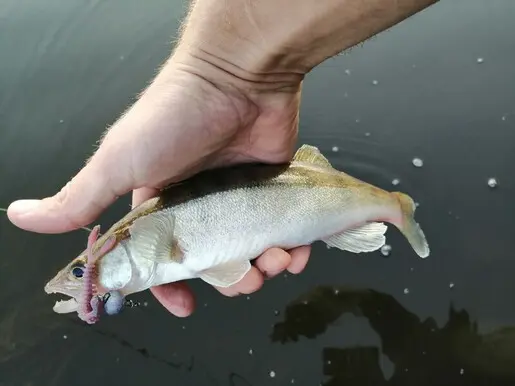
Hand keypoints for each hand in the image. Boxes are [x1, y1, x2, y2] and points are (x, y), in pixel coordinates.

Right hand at [7, 53, 310, 316]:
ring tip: (276, 260)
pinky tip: (295, 249)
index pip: (162, 255)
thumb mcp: (120, 161)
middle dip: (232, 279)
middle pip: (216, 259)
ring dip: (267, 266)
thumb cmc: (176, 116)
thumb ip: (79, 198)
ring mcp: (240, 196)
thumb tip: (20, 215)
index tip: (185, 305)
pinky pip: (284, 228)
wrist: (239, 75)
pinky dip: (292, 246)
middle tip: (246, 278)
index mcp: (162, 203)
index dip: (169, 284)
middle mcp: (202, 203)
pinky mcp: (272, 187)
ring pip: (254, 249)